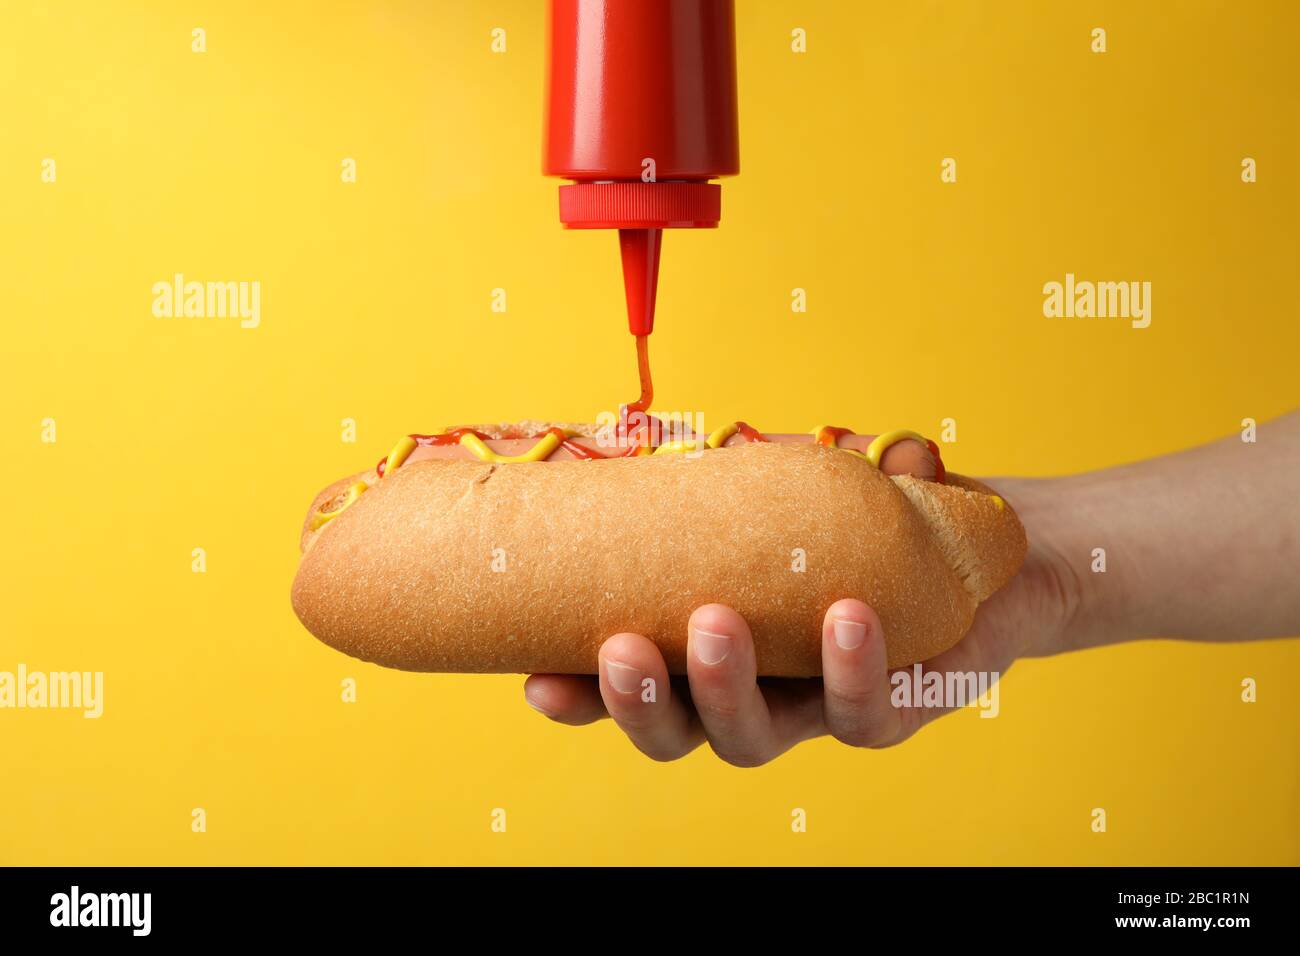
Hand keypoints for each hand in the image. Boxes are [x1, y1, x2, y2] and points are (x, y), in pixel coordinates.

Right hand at [523, 477, 1088, 765]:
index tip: (535, 680)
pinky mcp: (892, 709)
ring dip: (726, 690)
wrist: (975, 544)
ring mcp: (816, 708)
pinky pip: (862, 714)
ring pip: (755, 741)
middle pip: (679, 734)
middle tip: (623, 648)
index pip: (633, 688)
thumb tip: (665, 440)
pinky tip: (844, 616)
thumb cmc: (860, 519)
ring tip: (717, 623)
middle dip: (641, 704)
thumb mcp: (787, 492)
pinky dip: (849, 669)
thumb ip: (733, 479)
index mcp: (709, 650)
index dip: (582, 700)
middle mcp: (754, 692)